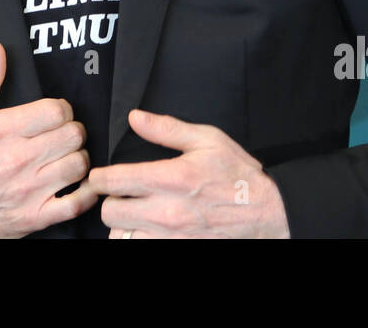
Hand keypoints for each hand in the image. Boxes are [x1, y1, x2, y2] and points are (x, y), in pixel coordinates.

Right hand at [0, 41, 97, 237]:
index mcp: (2, 130)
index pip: (56, 110)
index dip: (62, 108)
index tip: (55, 113)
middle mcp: (18, 160)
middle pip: (73, 135)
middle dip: (72, 130)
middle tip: (62, 134)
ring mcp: (27, 191)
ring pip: (79, 165)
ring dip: (78, 159)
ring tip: (66, 157)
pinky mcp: (32, 218)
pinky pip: (76, 204)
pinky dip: (85, 194)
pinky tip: (79, 185)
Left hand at [80, 109, 290, 237]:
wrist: (268, 212)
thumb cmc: (238, 174)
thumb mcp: (207, 140)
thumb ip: (167, 129)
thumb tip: (135, 118)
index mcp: (171, 178)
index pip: (112, 181)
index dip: (98, 177)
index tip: (101, 176)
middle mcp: (167, 211)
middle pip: (110, 212)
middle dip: (110, 201)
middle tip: (120, 194)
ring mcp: (171, 238)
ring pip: (121, 237)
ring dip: (124, 225)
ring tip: (134, 214)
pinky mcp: (178, 251)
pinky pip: (140, 249)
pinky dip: (138, 239)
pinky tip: (147, 229)